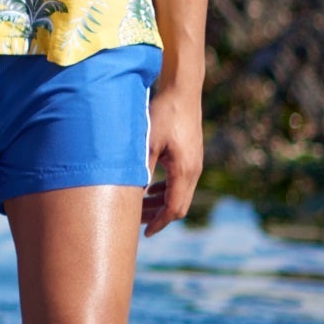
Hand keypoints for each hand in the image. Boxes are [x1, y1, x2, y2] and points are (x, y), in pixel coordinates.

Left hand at [141, 76, 203, 235]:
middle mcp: (194, 170)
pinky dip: (166, 190)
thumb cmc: (163, 113)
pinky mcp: (191, 155)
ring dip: (161, 203)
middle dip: (158, 216)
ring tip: (140, 207)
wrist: (182, 89)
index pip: (174, 209)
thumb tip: (128, 196)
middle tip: (136, 221)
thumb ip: (140, 171)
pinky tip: (150, 188)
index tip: (144, 233)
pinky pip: (180, 181)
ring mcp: (194, 163)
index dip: (158, 223)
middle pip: (178, 206)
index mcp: (184, 171)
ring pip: (180, 194)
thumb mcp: (146, 144)